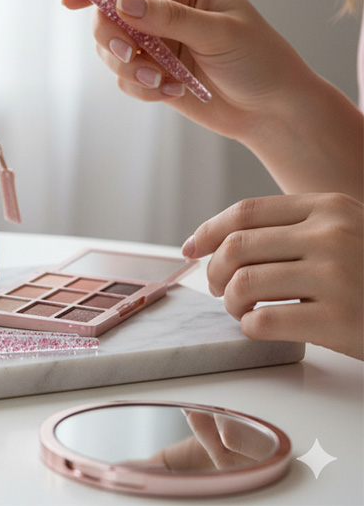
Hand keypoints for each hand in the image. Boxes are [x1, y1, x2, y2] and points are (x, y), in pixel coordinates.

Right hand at [63, 0, 363, 198]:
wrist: (272, 111)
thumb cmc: (259, 62)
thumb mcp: (219, 34)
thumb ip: (168, 17)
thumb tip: (122, 2)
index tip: (70, 0)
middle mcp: (165, 8)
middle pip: (109, 14)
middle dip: (114, 38)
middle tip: (133, 55)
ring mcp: (156, 41)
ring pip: (112, 48)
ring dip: (130, 68)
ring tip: (162, 81)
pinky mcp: (152, 71)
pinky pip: (123, 77)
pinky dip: (140, 87)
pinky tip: (170, 91)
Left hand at [183, 193, 363, 358]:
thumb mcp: (346, 233)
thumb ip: (296, 228)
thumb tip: (220, 240)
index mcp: (329, 208)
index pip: (245, 212)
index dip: (208, 231)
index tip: (190, 249)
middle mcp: (331, 235)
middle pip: (237, 247)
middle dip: (213, 271)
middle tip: (216, 288)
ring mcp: (337, 276)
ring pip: (243, 284)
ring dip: (229, 301)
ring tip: (239, 309)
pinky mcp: (339, 319)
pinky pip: (263, 321)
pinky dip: (248, 327)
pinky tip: (258, 328)